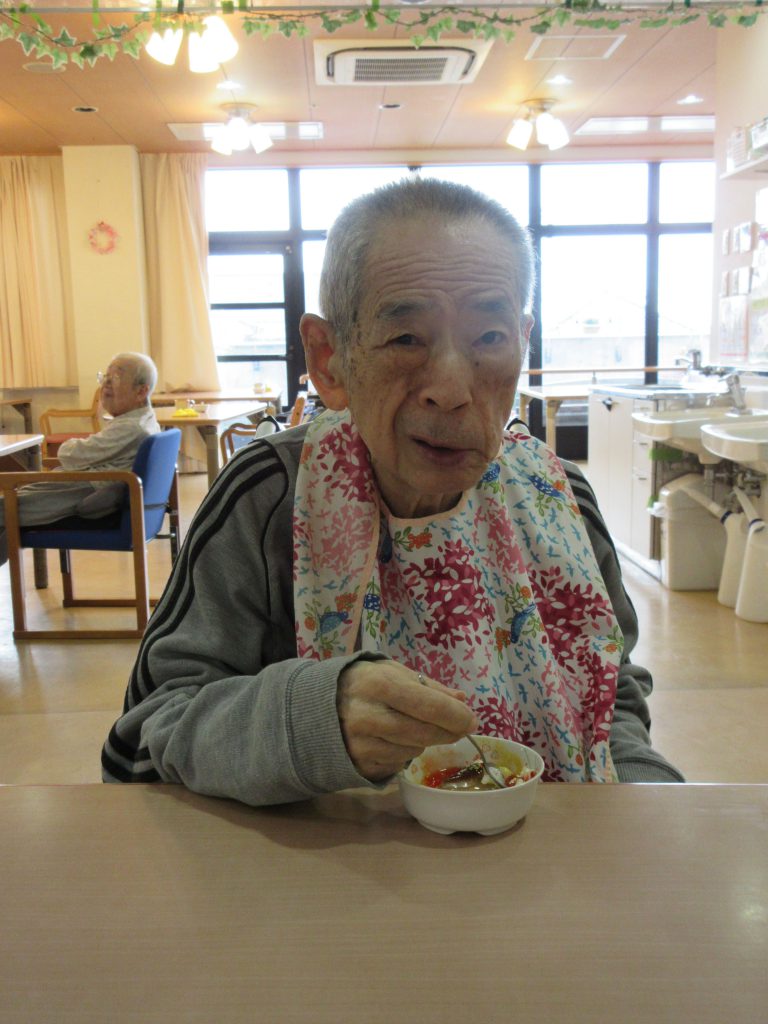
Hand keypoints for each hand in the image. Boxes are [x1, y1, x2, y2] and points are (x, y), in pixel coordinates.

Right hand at [336, 661, 476, 780]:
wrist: (319, 705)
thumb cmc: (365, 683)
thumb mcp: (394, 672)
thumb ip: (429, 687)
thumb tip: (462, 701)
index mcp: (378, 684)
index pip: (428, 705)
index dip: (455, 715)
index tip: (472, 719)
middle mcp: (367, 716)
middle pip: (424, 732)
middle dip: (448, 731)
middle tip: (461, 728)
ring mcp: (360, 744)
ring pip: (413, 750)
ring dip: (424, 740)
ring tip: (415, 725)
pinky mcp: (359, 765)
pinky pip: (397, 763)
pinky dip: (405, 753)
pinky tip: (395, 739)